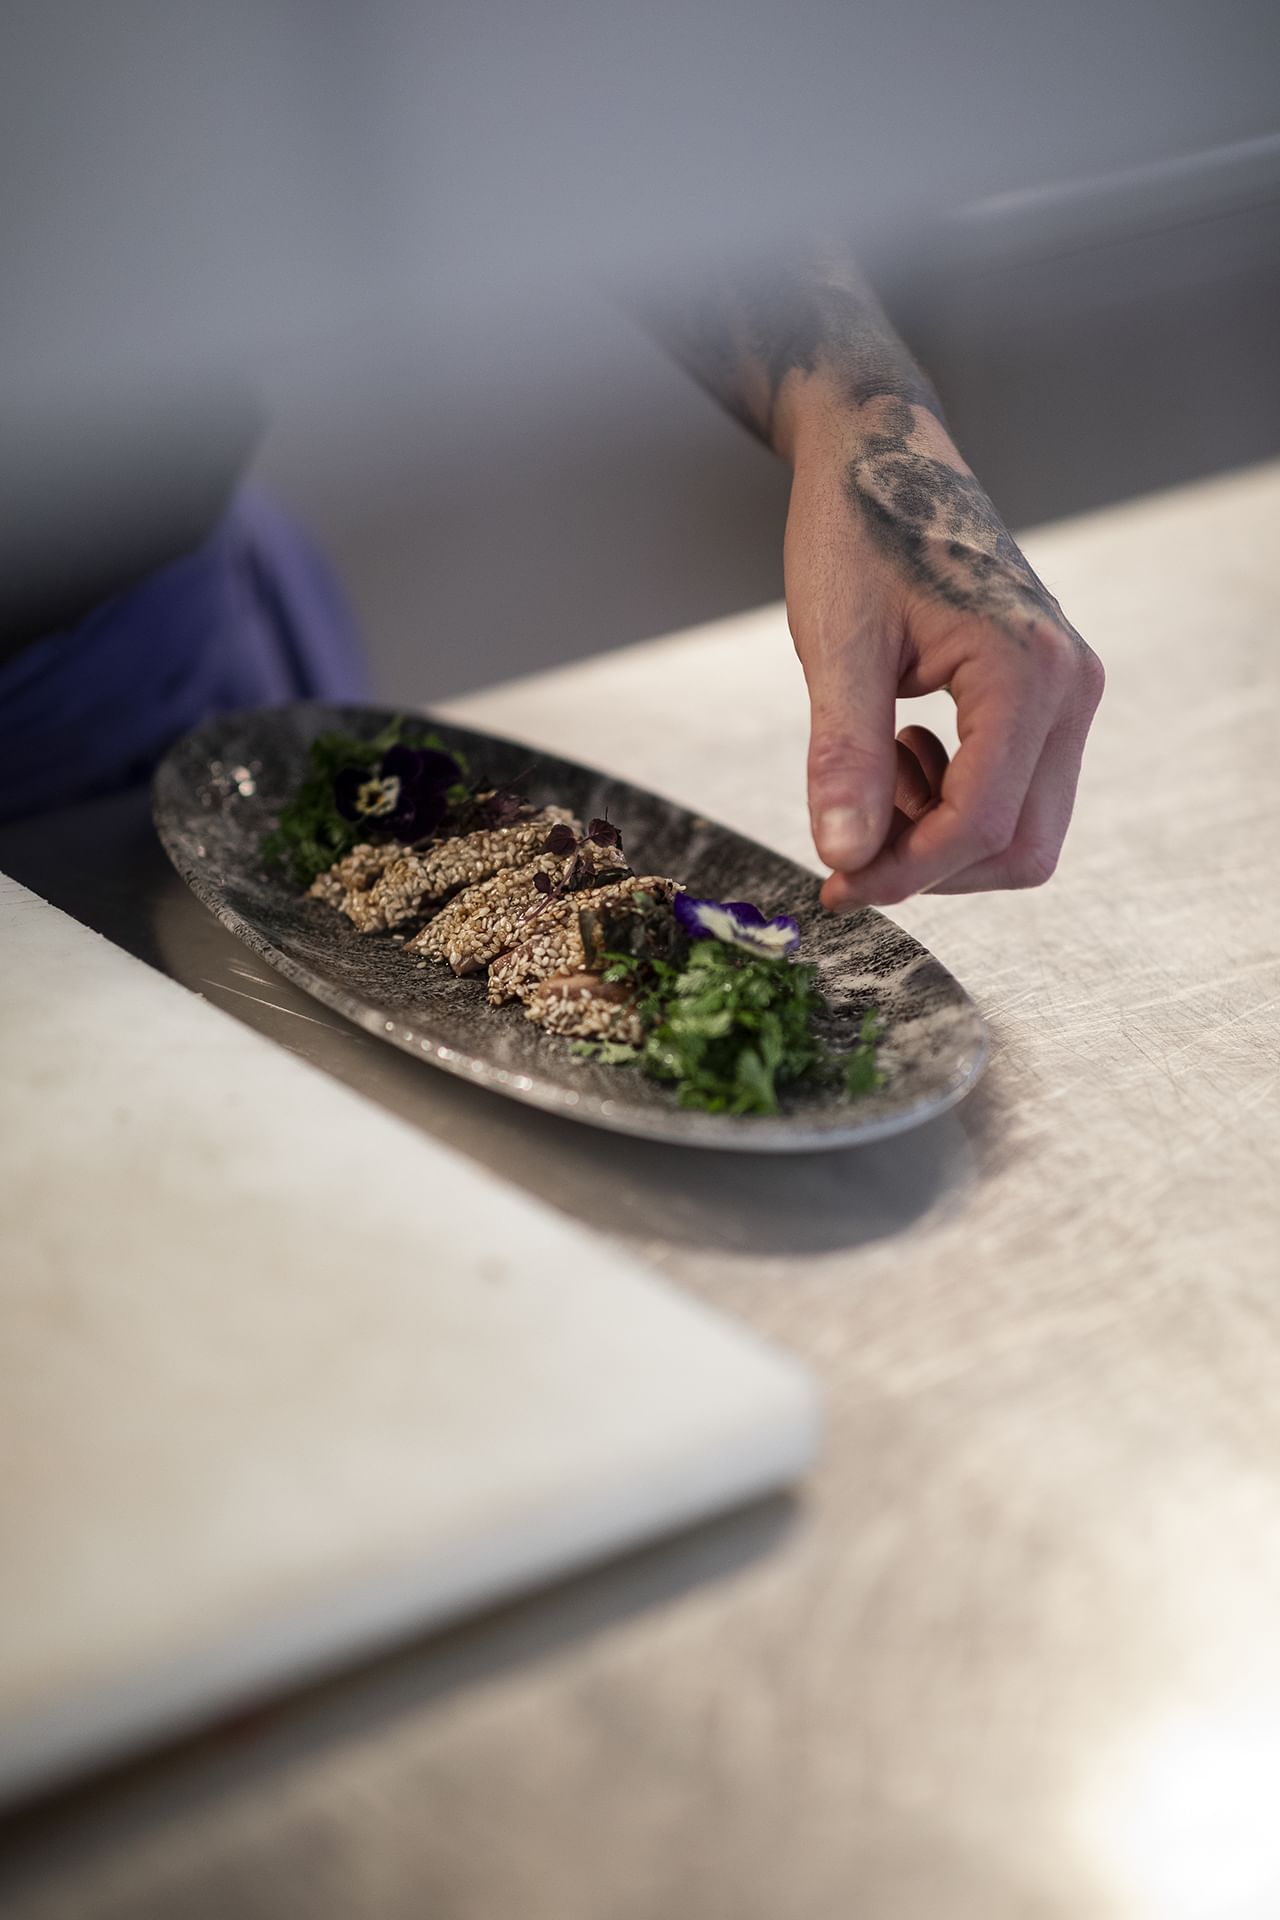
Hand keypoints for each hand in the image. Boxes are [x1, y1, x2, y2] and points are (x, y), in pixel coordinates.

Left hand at [783, 392, 1104, 907]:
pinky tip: (900, 749)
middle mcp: (1070, 685)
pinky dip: (952, 802)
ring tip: (873, 767)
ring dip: (940, 833)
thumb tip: (843, 858)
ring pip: (1022, 828)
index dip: (905, 873)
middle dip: (931, 866)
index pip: (982, 824)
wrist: (882, 454)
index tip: (836, 885)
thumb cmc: (858, 532)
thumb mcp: (838, 646)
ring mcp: (1067, 690)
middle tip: (849, 839)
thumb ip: (844, 756)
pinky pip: (1015, 790)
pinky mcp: (1048, 694)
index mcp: (1029, 671)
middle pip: (1021, 846)